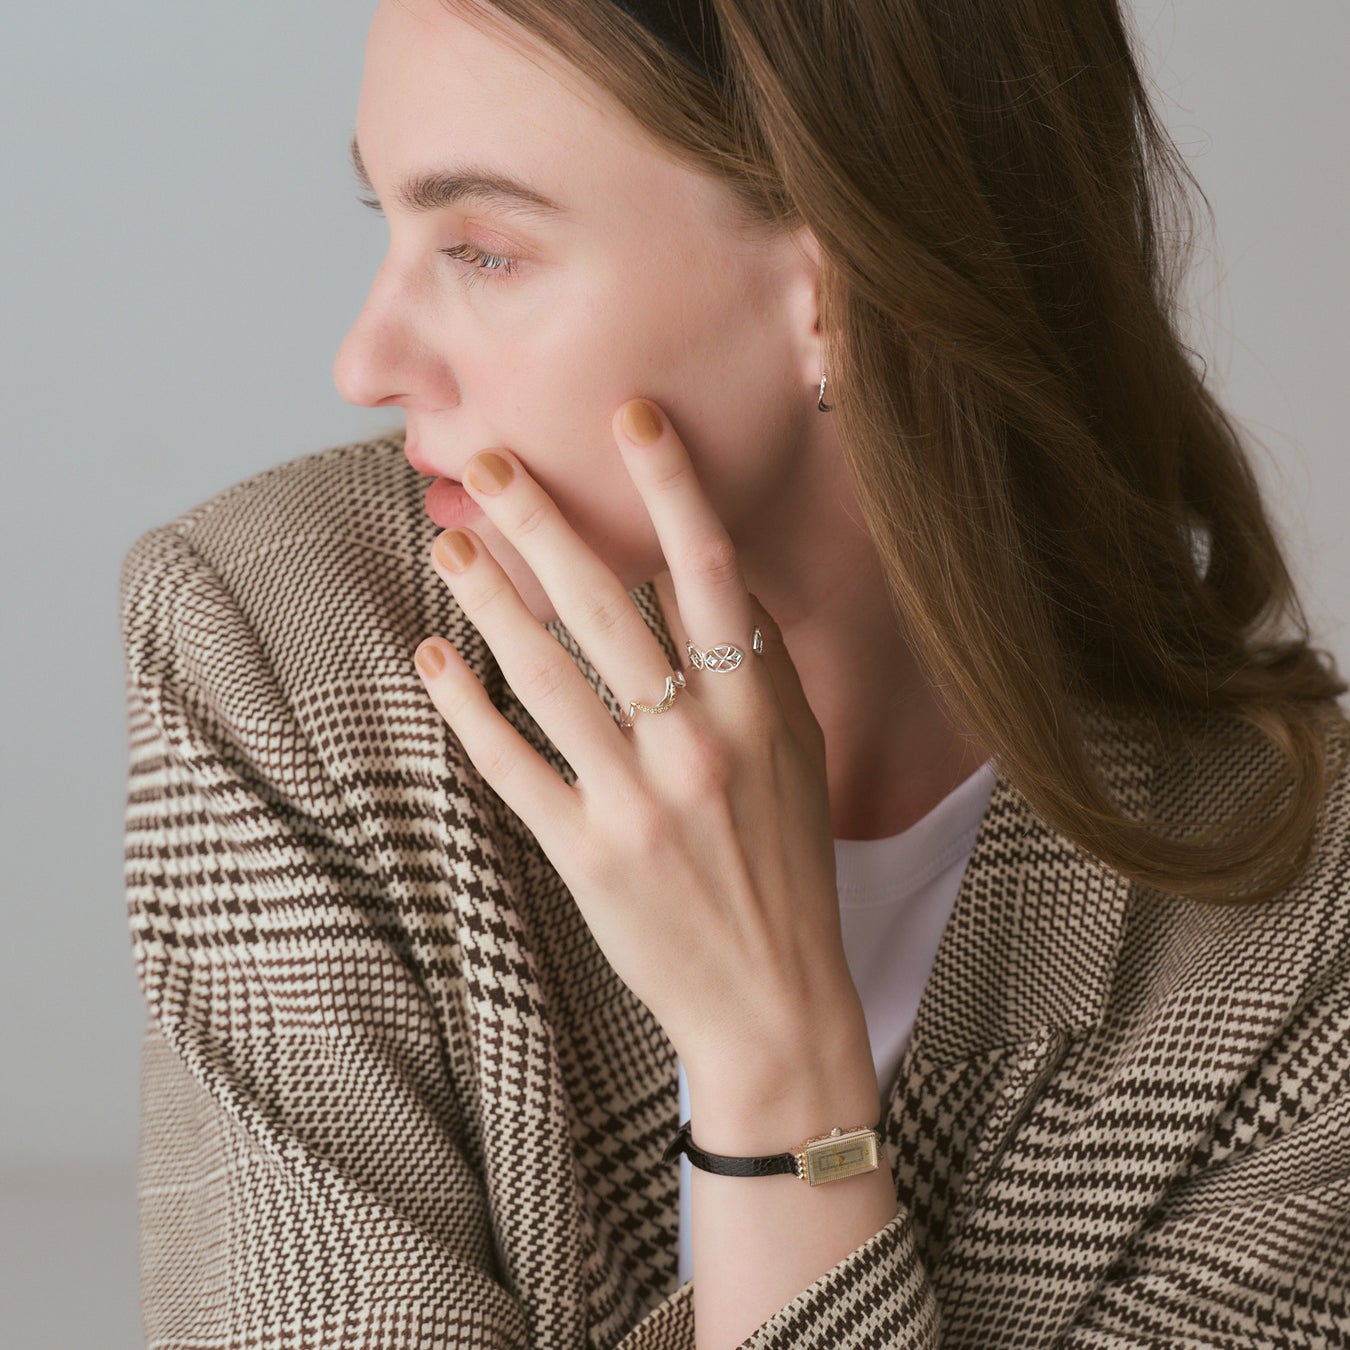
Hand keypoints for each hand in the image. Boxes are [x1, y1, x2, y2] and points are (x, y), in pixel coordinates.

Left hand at [412, 400, 873, 1104]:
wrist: (773, 1000)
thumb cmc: (788, 868)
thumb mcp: (800, 758)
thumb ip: (760, 671)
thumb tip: (717, 582)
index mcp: (760, 711)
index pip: (711, 573)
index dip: (671, 487)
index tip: (630, 416)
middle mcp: (701, 745)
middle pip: (608, 608)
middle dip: (545, 522)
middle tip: (487, 461)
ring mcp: (640, 802)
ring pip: (547, 677)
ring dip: (490, 601)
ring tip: (448, 543)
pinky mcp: (589, 855)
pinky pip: (514, 767)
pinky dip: (468, 709)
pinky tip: (434, 659)